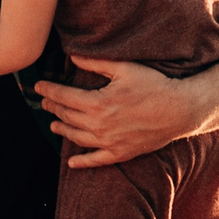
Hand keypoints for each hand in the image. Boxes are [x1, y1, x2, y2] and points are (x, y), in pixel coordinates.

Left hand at [34, 56, 205, 167]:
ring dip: (62, 130)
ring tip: (53, 125)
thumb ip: (96, 62)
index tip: (39, 87)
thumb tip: (72, 56)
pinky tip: (71, 162)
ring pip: (77, 138)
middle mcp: (99, 125)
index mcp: (98, 103)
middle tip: (45, 103)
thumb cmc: (154, 85)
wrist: (180, 110)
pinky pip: (96, 161)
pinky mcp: (120, 153)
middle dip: (53, 108)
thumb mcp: (125, 68)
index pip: (64, 96)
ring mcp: (109, 142)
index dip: (49, 90)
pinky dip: (82, 162)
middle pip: (67, 117)